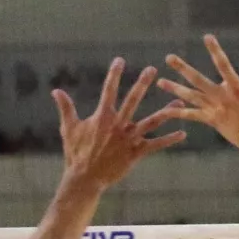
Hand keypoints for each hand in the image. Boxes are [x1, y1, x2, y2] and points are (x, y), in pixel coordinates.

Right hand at [54, 59, 185, 189]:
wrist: (85, 179)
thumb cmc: (76, 153)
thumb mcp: (69, 129)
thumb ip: (66, 108)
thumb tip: (56, 91)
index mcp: (102, 117)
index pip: (109, 90)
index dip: (114, 74)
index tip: (120, 60)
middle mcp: (118, 125)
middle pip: (133, 100)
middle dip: (142, 84)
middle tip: (152, 69)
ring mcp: (129, 139)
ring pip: (151, 122)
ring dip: (166, 112)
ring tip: (179, 102)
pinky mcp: (136, 153)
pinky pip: (156, 145)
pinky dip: (169, 139)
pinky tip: (182, 134)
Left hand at [157, 35, 238, 157]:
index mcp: (237, 88)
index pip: (223, 64)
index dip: (215, 50)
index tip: (207, 37)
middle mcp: (223, 98)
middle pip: (198, 80)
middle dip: (183, 68)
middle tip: (168, 58)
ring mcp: (215, 110)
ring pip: (191, 97)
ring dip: (175, 89)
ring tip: (160, 82)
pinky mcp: (212, 121)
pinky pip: (193, 116)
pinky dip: (180, 113)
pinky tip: (166, 109)